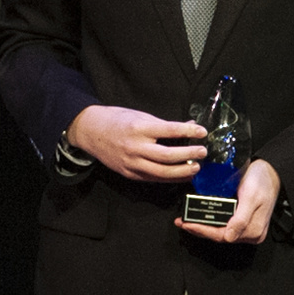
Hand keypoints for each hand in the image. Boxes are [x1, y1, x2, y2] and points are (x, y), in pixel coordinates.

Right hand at [64, 104, 205, 182]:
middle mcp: (135, 147)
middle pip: (168, 156)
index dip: (189, 132)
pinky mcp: (129, 174)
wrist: (91, 131)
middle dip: (189, 155)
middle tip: (203, 152)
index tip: (203, 132)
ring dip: (183, 171)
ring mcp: (131, 163)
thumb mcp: (141, 115)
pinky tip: (182, 174)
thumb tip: (190, 128)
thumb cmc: (117, 120)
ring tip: (196, 166)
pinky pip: (153, 178)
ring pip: (162, 172)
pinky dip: (170, 178)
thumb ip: (165, 124)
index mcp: (139, 128)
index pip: (170, 131)